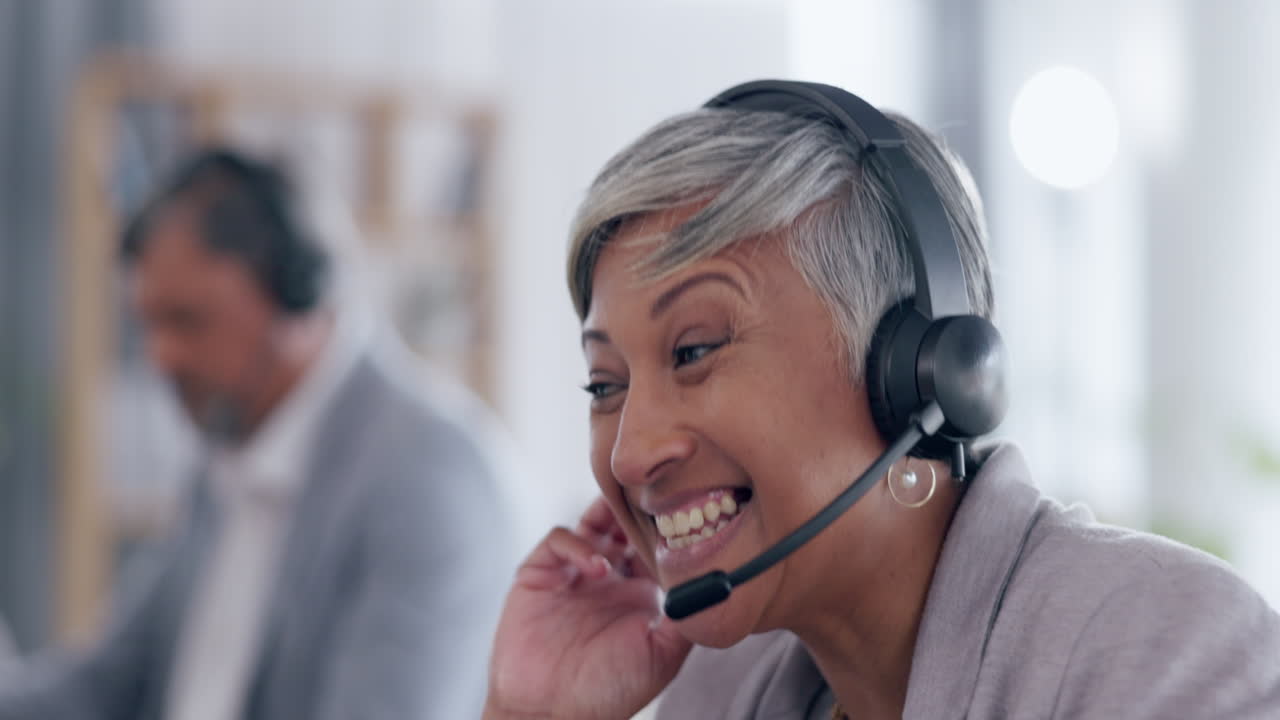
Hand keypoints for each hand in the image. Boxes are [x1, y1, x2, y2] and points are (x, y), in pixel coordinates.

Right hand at [486, 496, 691, 718]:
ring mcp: (573, 572)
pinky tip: (597, 567)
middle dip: (638, 509)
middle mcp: (608, 578)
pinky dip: (577, 544)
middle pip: (625, 522)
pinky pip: (558, 539)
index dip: (668, 527)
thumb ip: (685, 616)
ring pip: (592, 520)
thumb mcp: (663, 655)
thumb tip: (713, 579)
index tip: (684, 517)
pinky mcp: (539, 573)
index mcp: (638, 593)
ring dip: (608, 514)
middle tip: (653, 502)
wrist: (552, 714)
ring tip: (624, 526)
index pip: (656, 543)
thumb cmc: (608, 692)